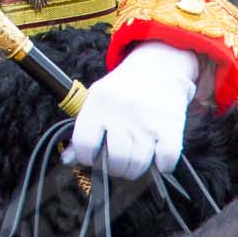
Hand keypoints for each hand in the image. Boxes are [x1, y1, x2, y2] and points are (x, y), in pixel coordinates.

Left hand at [63, 41, 200, 180]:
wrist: (159, 66)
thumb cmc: (123, 89)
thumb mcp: (96, 100)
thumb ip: (83, 130)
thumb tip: (67, 160)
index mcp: (98, 104)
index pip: (84, 144)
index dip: (87, 157)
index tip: (94, 157)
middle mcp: (121, 112)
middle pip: (115, 160)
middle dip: (116, 168)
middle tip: (119, 161)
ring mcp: (147, 121)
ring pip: (139, 164)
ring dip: (137, 170)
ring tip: (136, 160)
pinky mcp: (170, 127)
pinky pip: (166, 161)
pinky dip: (162, 166)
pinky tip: (158, 157)